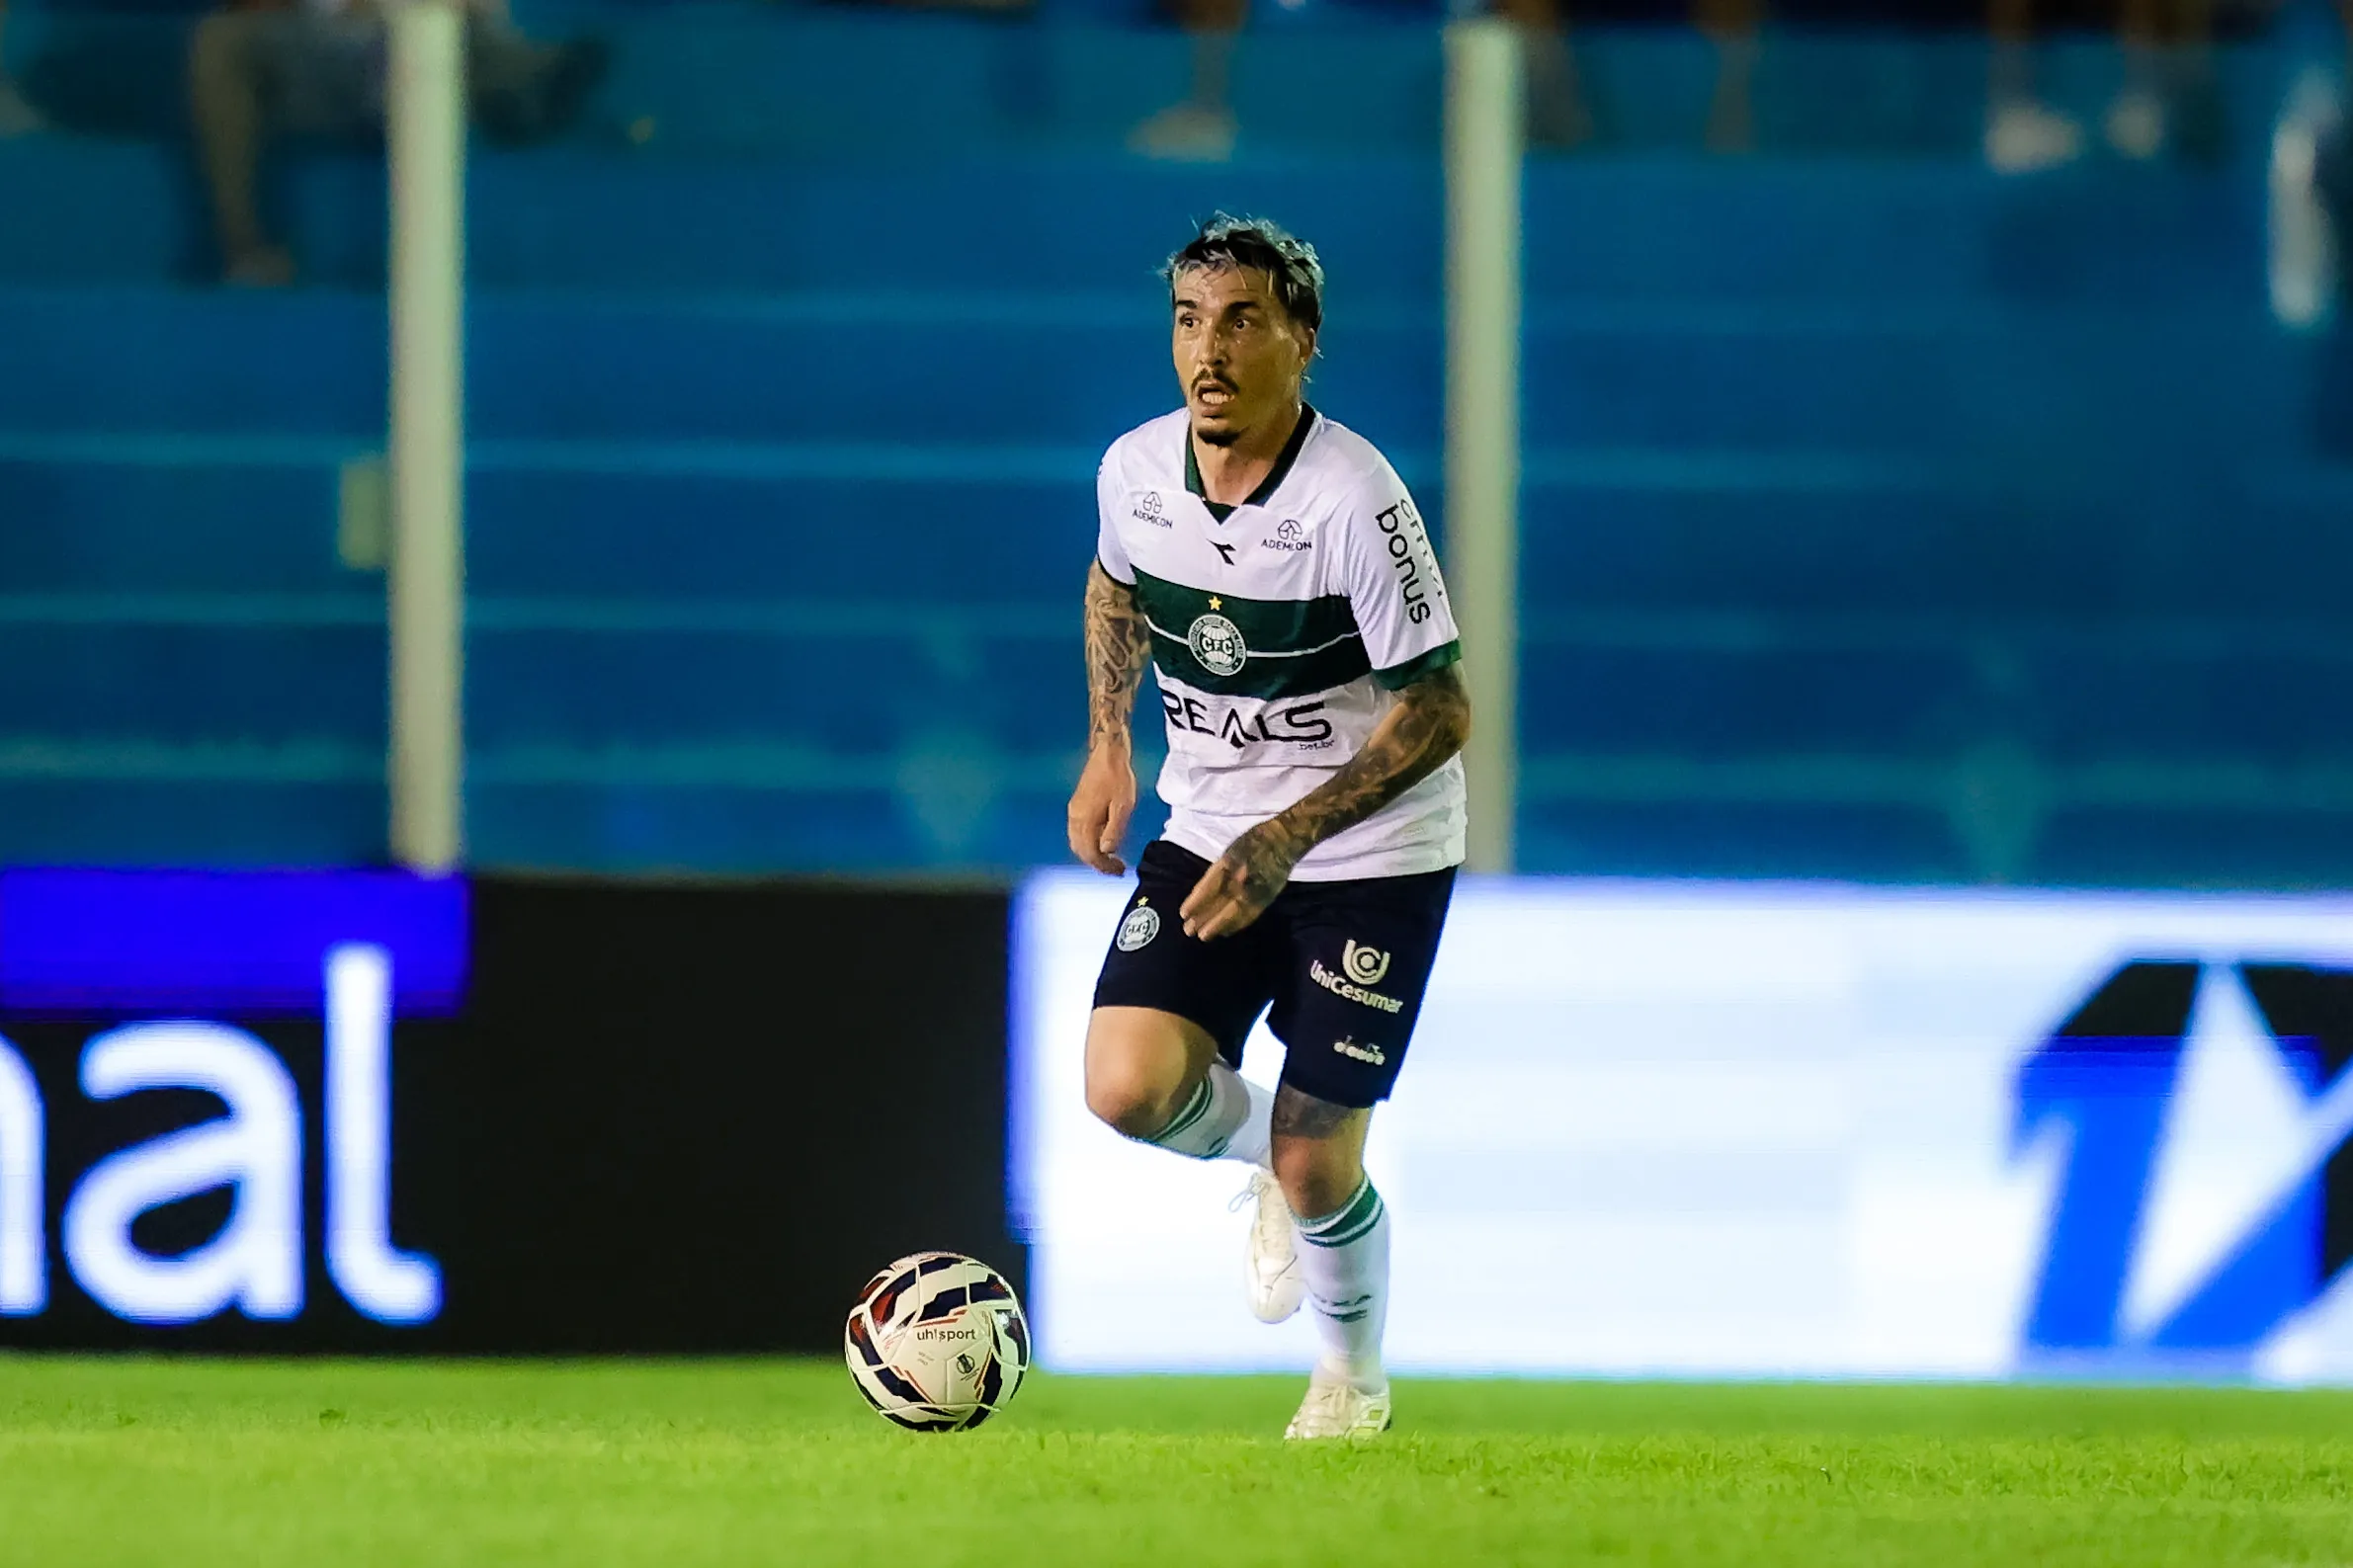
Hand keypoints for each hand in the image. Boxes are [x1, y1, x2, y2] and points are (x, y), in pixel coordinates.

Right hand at [1066, 744, 1137, 874]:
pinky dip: (1088, 843)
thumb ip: (1114, 829)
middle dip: (1097, 864)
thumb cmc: (1118, 777)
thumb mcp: (1123, 805)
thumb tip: (1107, 851)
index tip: (1119, 871)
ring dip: (1092, 855)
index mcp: (1085, 819)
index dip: (1103, 866)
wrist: (1107, 753)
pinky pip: (1078, 833)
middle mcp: (1075, 818)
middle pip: (1081, 851)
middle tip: (1116, 869)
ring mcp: (1074, 812)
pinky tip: (1102, 843)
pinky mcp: (1077, 806)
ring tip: (1110, 860)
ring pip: (1077, 843)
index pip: (1090, 853)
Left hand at [1179, 820, 1301, 940]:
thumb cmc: (1254, 840)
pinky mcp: (1267, 897)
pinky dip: (1236, 925)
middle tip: (1188, 930)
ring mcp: (1257, 889)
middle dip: (1204, 917)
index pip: (1210, 886)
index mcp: (1231, 862)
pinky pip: (1250, 915)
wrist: (1284, 840)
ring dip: (1218, 925)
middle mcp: (1243, 877)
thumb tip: (1203, 893)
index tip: (1183, 913)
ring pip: (1235, 912)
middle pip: (1221, 902)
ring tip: (1204, 936)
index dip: (1196, 901)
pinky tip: (1225, 931)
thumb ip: (1219, 872)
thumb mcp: (1231, 850)